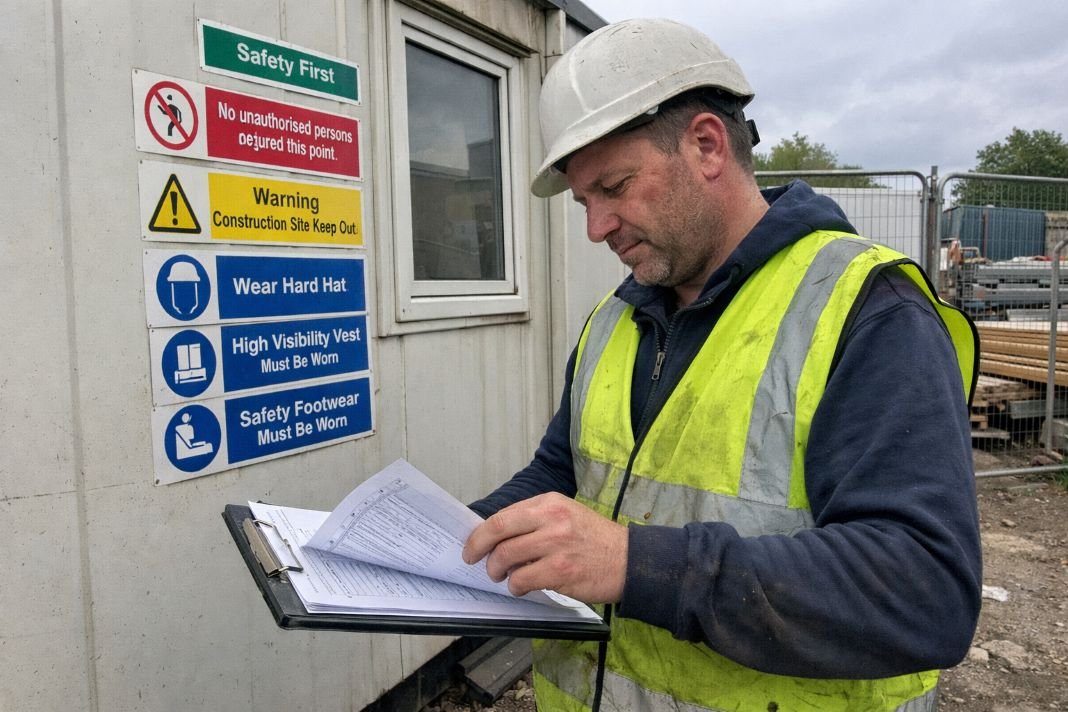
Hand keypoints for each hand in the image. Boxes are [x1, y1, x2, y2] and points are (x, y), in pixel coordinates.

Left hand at [462, 493, 627, 602]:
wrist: (629, 560)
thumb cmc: (594, 539)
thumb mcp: (565, 515)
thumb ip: (534, 520)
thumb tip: (496, 536)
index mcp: (549, 502)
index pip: (502, 516)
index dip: (480, 534)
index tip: (472, 545)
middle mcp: (551, 520)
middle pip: (499, 534)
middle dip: (480, 551)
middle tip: (479, 562)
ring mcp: (556, 546)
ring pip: (507, 559)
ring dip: (498, 572)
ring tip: (504, 577)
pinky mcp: (561, 571)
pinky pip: (523, 581)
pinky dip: (517, 587)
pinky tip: (523, 587)